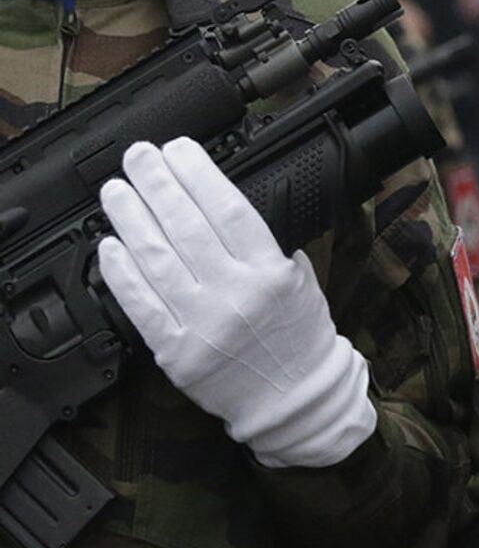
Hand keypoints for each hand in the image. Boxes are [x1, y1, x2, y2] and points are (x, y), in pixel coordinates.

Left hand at [97, 138, 375, 470]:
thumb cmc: (297, 336)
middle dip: (158, 183)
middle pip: (187, 227)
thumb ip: (263, 244)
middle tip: (139, 156)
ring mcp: (202, 324)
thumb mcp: (299, 280)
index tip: (179, 150)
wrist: (293, 397)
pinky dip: (122, 272)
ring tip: (117, 190)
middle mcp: (236, 295)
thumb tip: (216, 201)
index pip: (229, 210)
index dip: (198, 174)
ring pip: (157, 259)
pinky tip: (111, 245)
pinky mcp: (175, 351)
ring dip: (131, 218)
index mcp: (271, 273)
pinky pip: (141, 304)